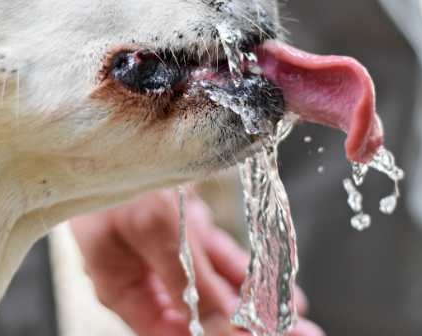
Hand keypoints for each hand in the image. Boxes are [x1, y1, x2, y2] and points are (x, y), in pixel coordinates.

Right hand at [71, 189, 324, 335]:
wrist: (120, 109)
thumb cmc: (117, 167)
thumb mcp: (154, 229)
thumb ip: (191, 284)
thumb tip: (227, 331)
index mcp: (122, 286)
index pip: (174, 332)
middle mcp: (143, 274)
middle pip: (200, 314)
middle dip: (247, 327)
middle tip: (303, 334)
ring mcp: (163, 248)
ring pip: (214, 286)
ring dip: (255, 304)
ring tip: (299, 319)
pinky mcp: (181, 224)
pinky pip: (216, 256)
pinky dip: (245, 270)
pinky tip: (277, 286)